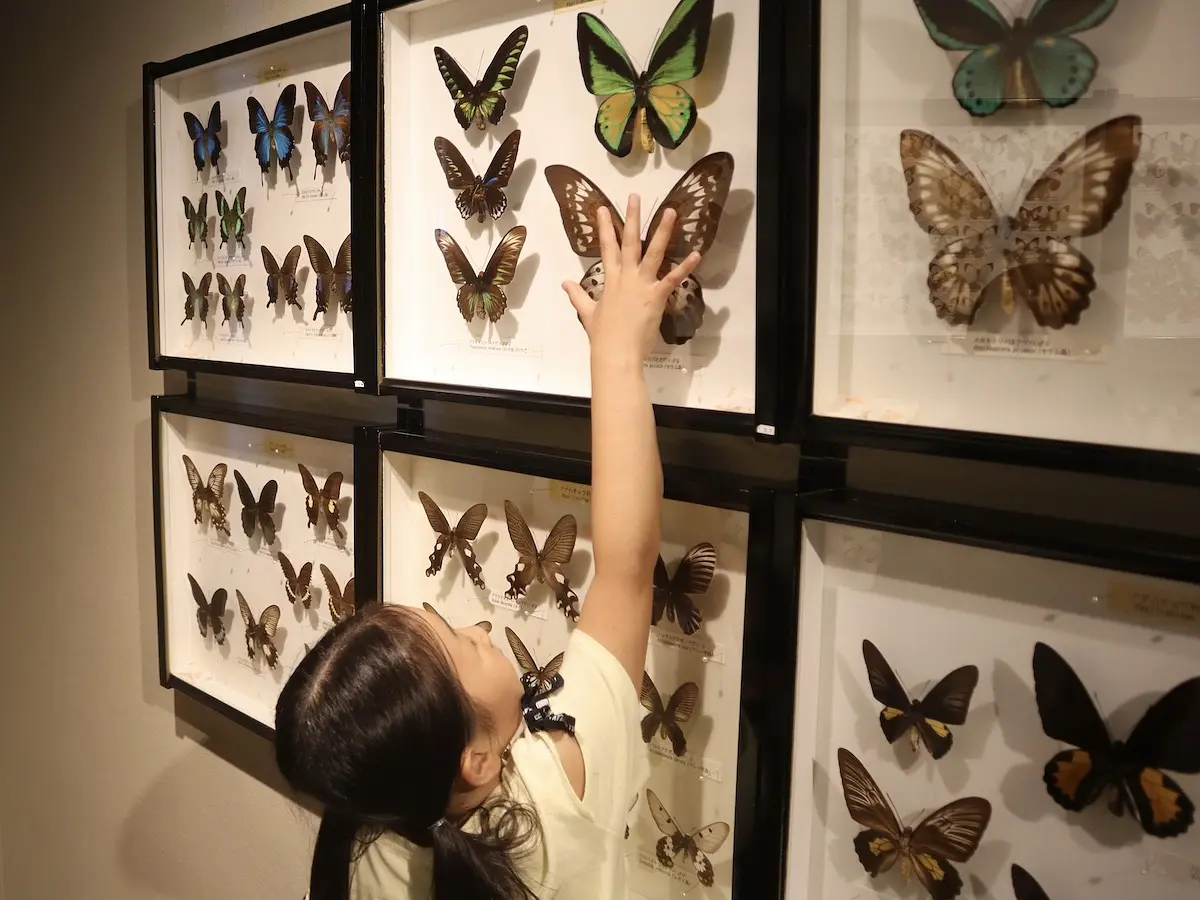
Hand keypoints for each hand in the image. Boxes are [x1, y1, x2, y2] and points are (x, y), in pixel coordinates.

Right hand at [562, 194, 701, 365]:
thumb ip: (577, 295)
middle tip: (635, 197)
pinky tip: (696, 254)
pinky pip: (672, 279)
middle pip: (628, 242)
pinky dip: (685, 267)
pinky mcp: (655, 296)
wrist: (615, 353)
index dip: (604, 228)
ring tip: (670, 212)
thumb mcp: (587, 313)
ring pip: (652, 253)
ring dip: (661, 231)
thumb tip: (564, 283)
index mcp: (610, 280)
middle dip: (631, 218)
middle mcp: (625, 277)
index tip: (602, 209)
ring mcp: (641, 285)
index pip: (606, 248)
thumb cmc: (602, 336)